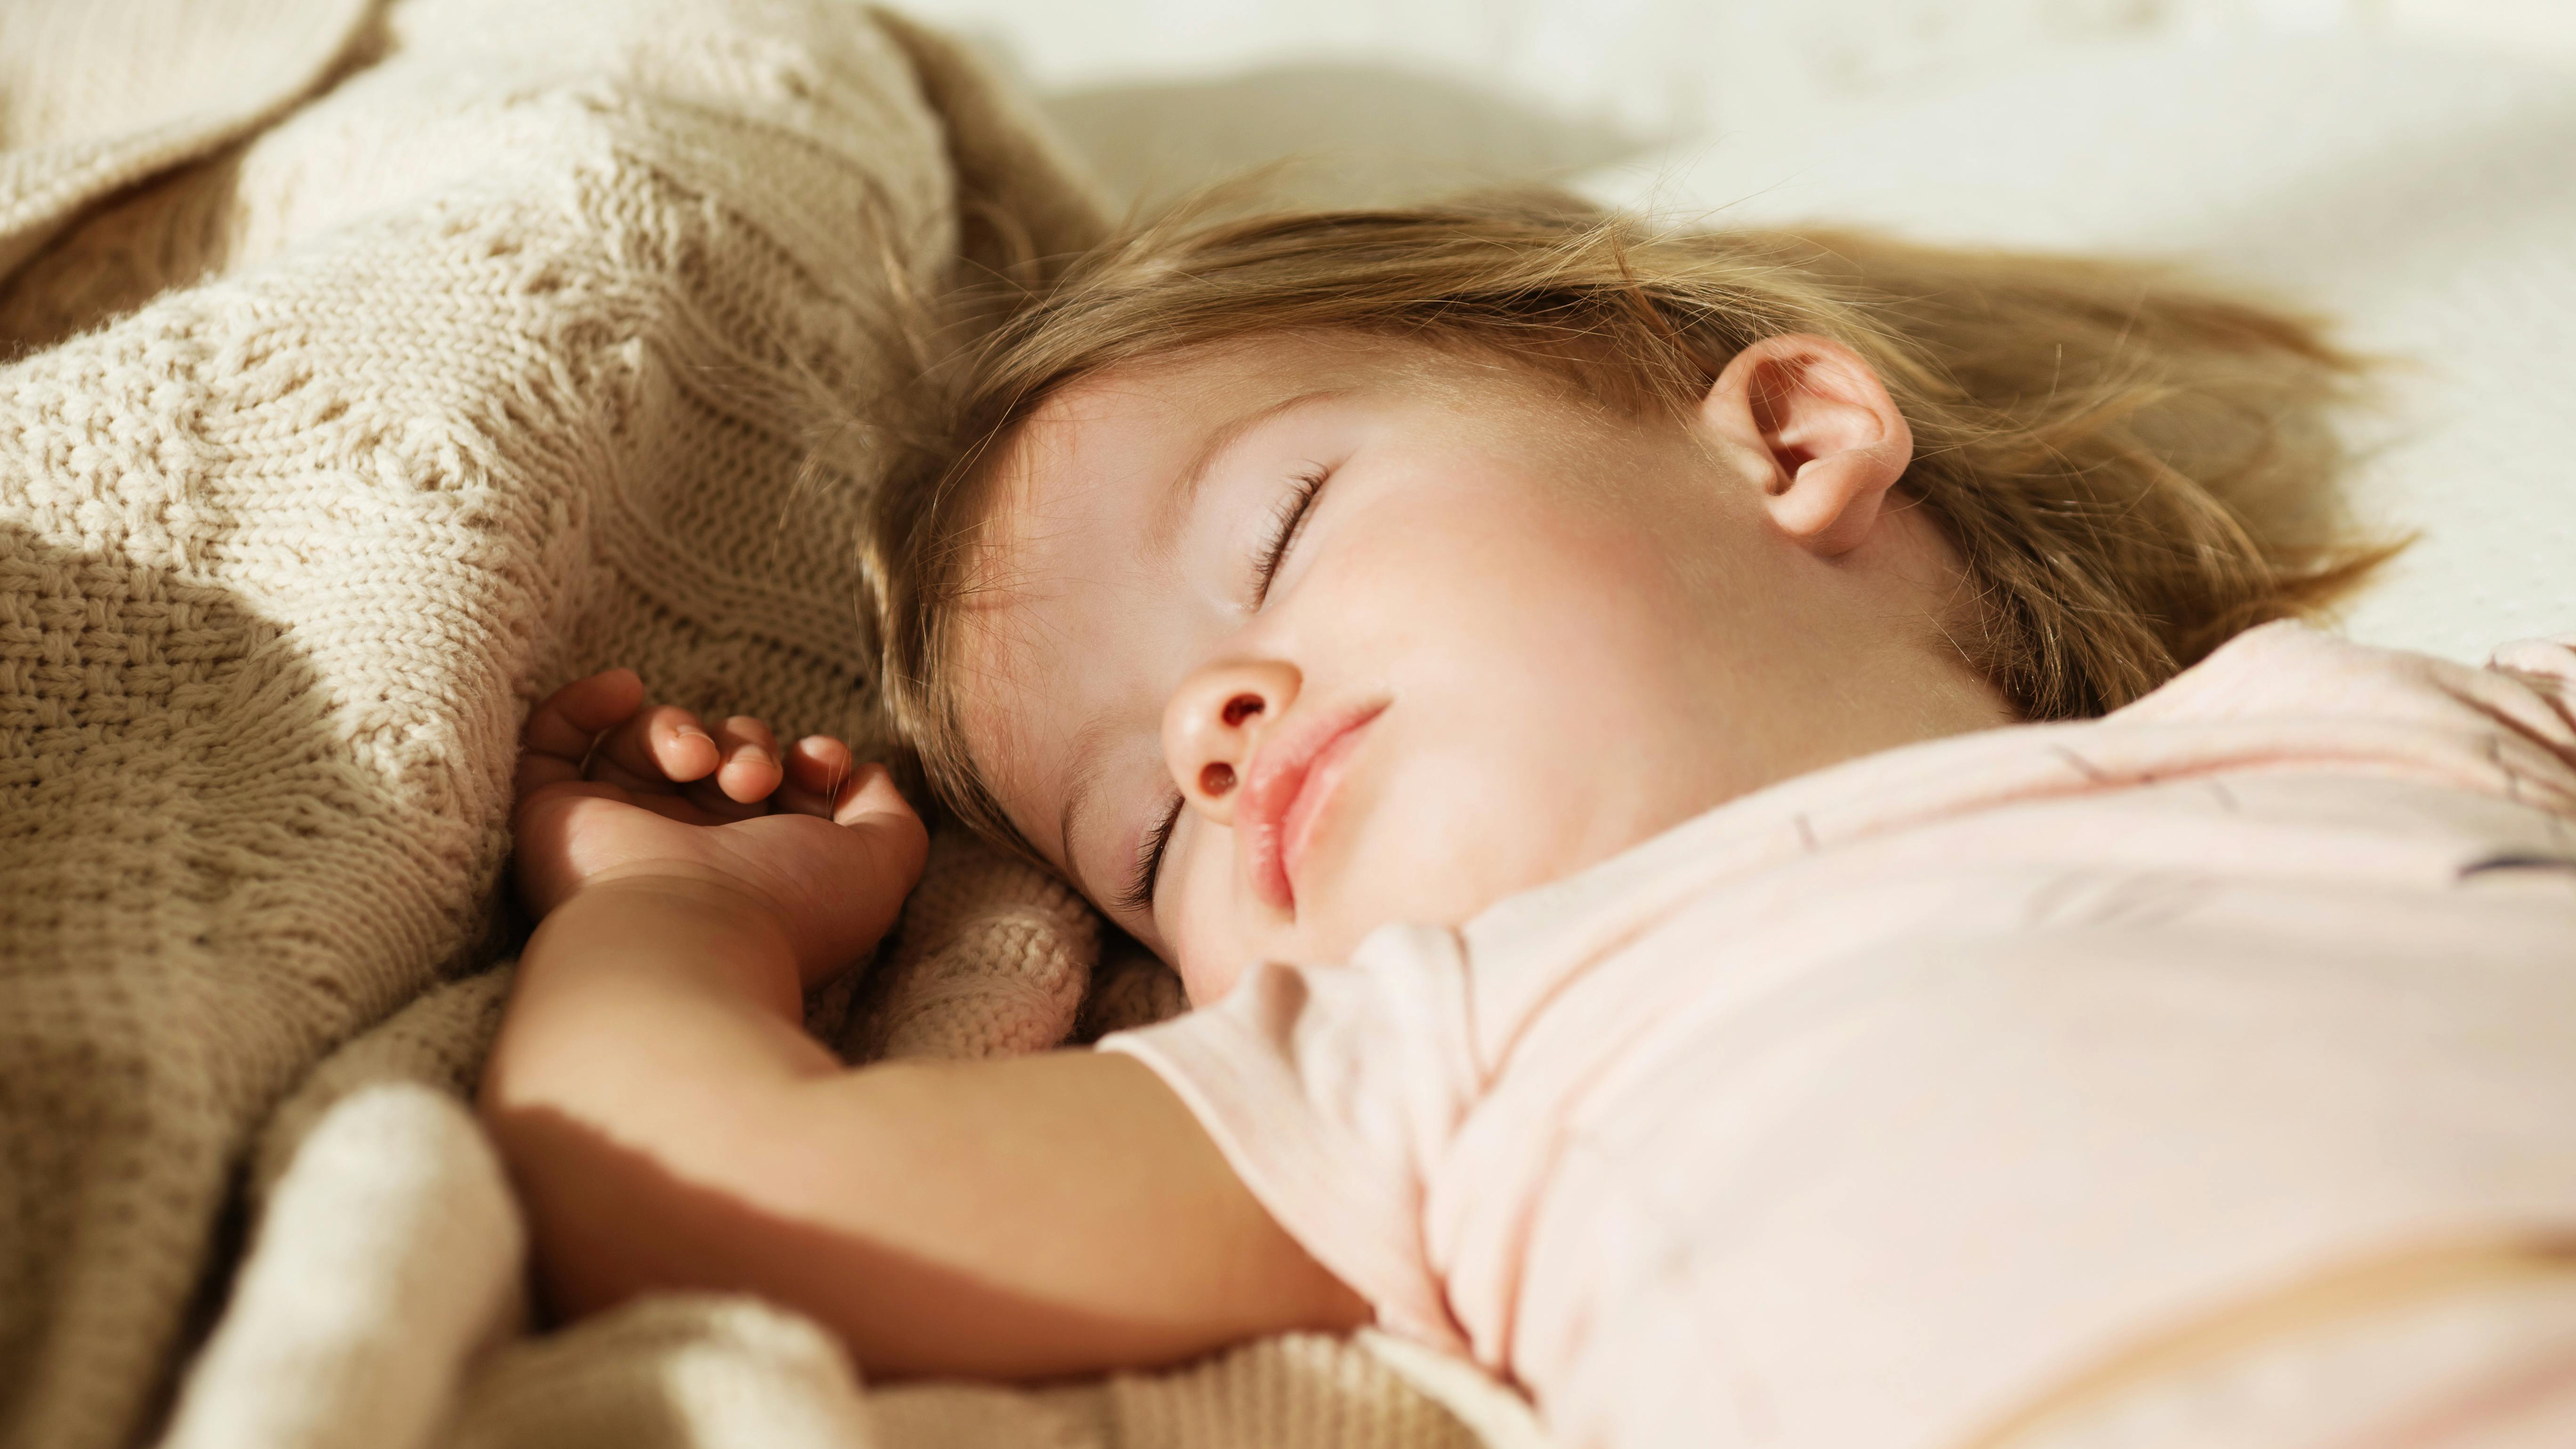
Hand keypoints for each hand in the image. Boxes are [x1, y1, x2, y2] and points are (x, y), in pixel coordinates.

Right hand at [511, 669, 927, 984]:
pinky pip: (551, 745)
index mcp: (750, 864)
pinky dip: (584, 704)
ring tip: (702, 762)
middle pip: (714, 754)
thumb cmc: (787, 914)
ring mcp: (615, 833)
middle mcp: (681, 849)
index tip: (824, 762)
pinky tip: (626, 689)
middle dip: (749, 744)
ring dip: (685, 728)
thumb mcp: (878, 867)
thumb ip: (890, 819)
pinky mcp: (553, 821)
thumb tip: (867, 777)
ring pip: (646, 742)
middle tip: (756, 779)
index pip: (774, 783)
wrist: (689, 949)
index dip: (805, 758)